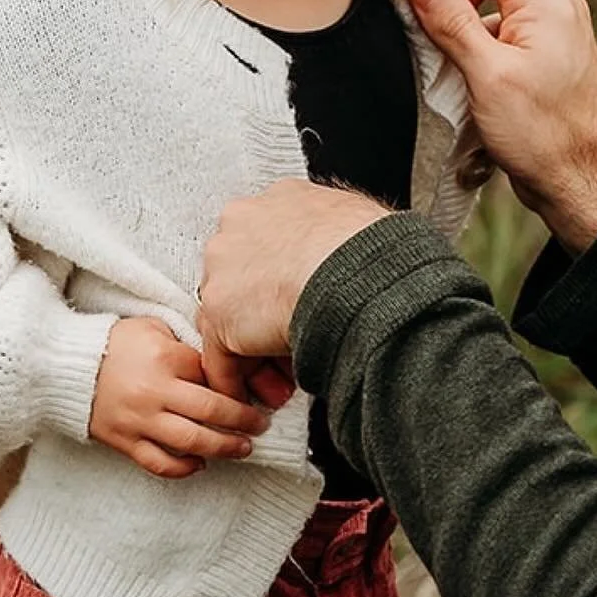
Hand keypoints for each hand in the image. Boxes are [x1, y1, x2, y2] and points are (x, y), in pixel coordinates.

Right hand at [89, 316, 271, 478]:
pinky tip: (200, 464)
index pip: (212, 376)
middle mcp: (154, 393)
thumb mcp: (154, 328)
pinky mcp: (124, 441)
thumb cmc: (115, 343)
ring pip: (191, 442)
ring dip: (224, 447)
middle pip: (212, 412)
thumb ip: (186, 345)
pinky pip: (159, 463)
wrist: (66, 365)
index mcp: (165, 359)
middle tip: (260, 425)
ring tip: (244, 448)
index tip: (254, 391)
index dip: (237, 386)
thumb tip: (218, 363)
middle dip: (243, 421)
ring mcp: (139, 420)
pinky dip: (183, 468)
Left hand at [198, 180, 391, 403]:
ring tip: (282, 381)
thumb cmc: (375, 249)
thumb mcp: (358, 222)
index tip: (302, 305)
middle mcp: (241, 225)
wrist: (360, 271)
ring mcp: (223, 268)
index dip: (283, 283)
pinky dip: (237, 380)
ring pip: (230, 319)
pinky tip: (259, 396)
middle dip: (262, 318)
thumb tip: (363, 250)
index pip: (267, 247)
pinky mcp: (221, 313)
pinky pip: (221, 356)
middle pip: (242, 281)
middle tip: (288, 347)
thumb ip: (339, 235)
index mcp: (279, 200)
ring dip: (253, 353)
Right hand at [408, 0, 596, 251]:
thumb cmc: (541, 136)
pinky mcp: (549, 42)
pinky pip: (516, 4)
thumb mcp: (486, 78)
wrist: (580, 180)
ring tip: (454, 26)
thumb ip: (452, 22)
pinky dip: (487, 14)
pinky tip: (470, 54)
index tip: (425, 6)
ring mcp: (557, 19)